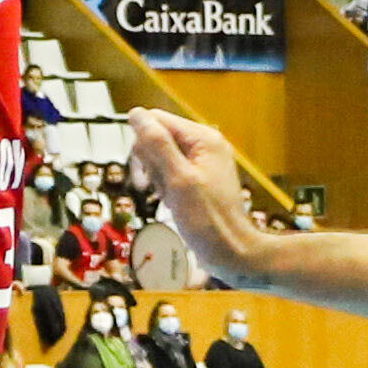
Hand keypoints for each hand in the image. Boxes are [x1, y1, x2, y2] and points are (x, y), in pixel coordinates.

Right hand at [128, 107, 264, 265]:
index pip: (156, 120)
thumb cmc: (208, 220)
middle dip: (152, 165)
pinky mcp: (199, 178)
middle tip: (165, 189)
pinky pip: (170, 174)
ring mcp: (202, 162)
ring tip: (174, 199)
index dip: (144, 145)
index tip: (147, 173)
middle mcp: (204, 144)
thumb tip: (136, 114)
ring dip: (158, 180)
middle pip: (157, 138)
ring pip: (161, 158)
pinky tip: (176, 203)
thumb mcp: (178, 179)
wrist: (231, 252)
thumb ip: (158, 145)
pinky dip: (166, 189)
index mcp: (203, 138)